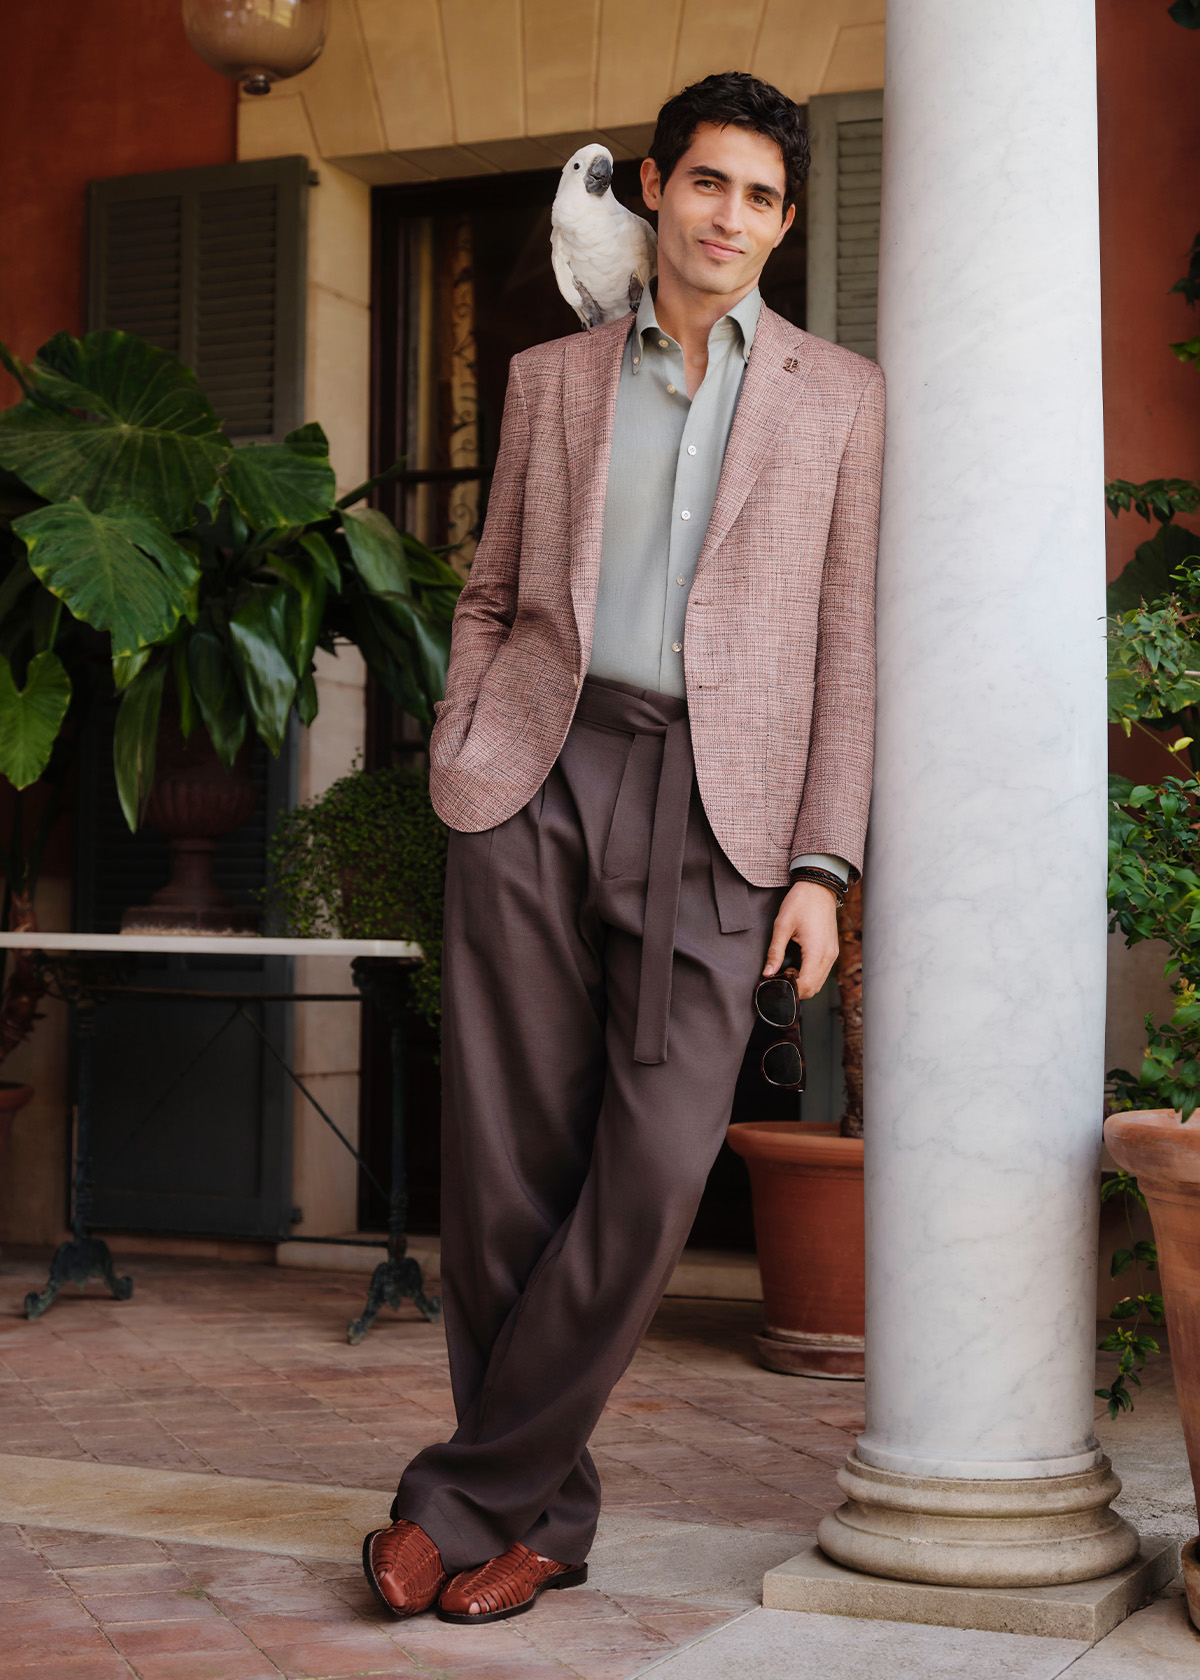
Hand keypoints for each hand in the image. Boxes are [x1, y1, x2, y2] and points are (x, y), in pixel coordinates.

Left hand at [762, 881, 839, 997]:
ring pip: (820, 982)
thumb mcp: (782, 925)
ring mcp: (833, 953)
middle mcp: (829, 955)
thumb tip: (767, 973)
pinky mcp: (833, 950)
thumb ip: (774, 951)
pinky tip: (798, 965)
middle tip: (780, 977)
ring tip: (788, 970)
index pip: (806, 985)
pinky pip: (823, 972)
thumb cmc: (801, 902)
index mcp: (817, 951)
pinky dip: (811, 975)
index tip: (776, 983)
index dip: (790, 989)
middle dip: (796, 989)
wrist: (818, 887)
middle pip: (814, 988)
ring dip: (804, 983)